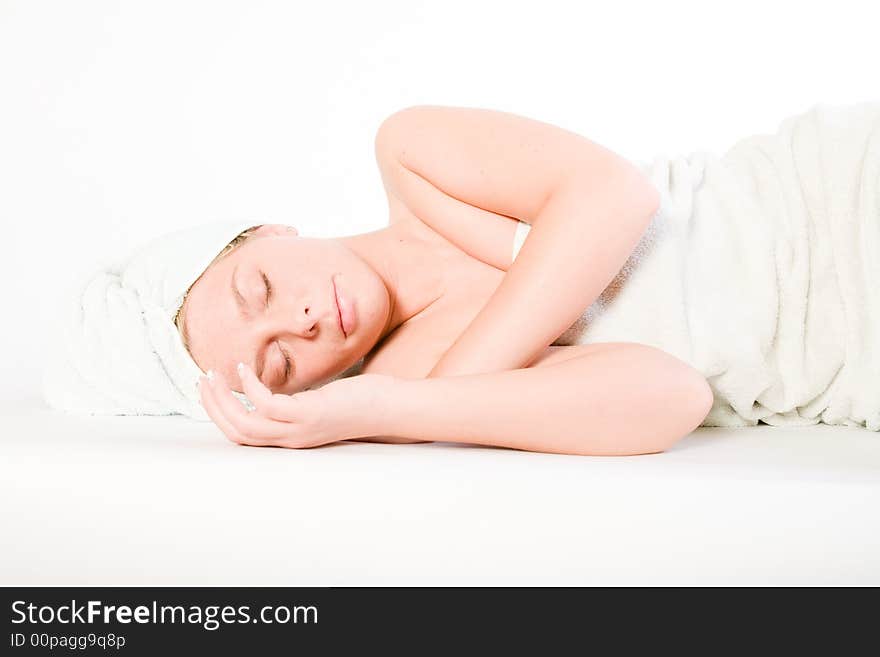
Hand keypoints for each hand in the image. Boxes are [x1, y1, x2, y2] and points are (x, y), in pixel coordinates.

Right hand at [197, 362, 396, 447]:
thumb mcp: (318, 404)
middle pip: (236, 433)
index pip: (243, 437)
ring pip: (245, 424)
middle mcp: (291, 439)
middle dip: (212, 408)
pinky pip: (267, 404)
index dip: (220, 416)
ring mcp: (299, 429)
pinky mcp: (310, 415)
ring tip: (212, 374)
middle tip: (200, 381)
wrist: (389, 409)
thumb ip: (297, 402)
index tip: (208, 392)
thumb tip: (281, 387)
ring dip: (222, 399)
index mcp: (290, 437)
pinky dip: (249, 387)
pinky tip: (245, 368)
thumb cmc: (357, 402)